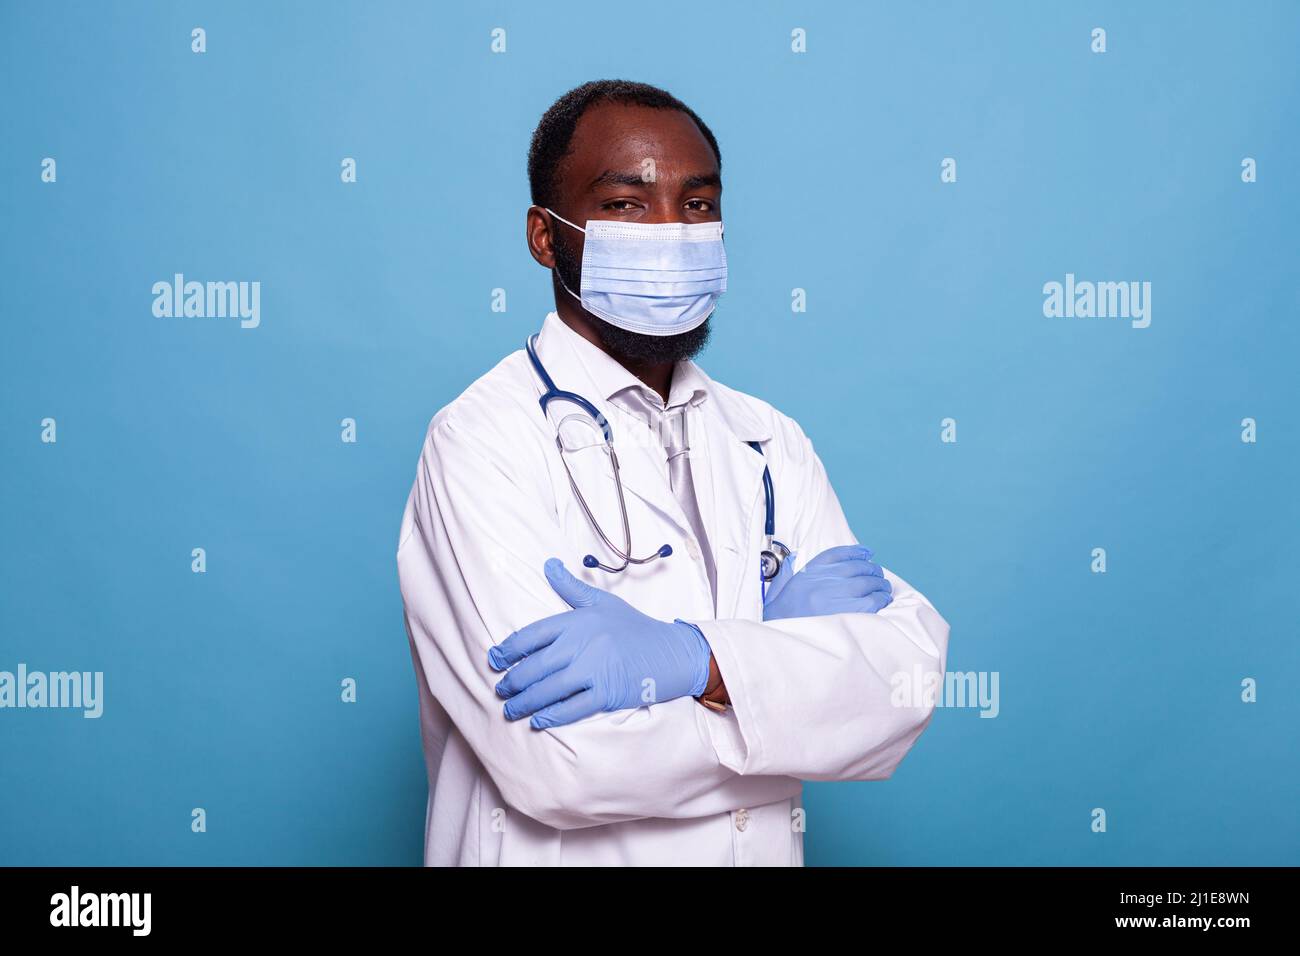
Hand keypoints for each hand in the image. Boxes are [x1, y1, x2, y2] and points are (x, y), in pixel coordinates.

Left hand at [488, 558, 711, 728]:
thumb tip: (548, 564)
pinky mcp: (607, 693)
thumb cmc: (634, 627)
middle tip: (500, 690)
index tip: (494, 659)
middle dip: (513, 681)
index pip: (532, 635)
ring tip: (511, 709)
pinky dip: (553, 715)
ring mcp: (595, 670)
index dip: (508, 649)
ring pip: (549, 689)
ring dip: (525, 702)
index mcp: (577, 621)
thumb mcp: (602, 602)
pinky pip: (573, 708)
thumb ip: (570, 587)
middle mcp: (583, 644)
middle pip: (536, 666)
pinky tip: (538, 720)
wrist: (670, 652)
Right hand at [762, 544, 892, 620]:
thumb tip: (795, 557)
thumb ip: (785, 574)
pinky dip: (881, 599)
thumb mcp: (776, 594)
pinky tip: (883, 600)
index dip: (854, 552)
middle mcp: (821, 583)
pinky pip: (872, 601)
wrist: (782, 647)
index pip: (834, 555)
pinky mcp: (848, 615)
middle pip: (855, 568)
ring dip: (879, 585)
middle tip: (878, 576)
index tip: (866, 553)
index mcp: (805, 576)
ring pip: (867, 583)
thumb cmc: (780, 623)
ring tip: (884, 589)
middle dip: (871, 570)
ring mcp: (834, 598)